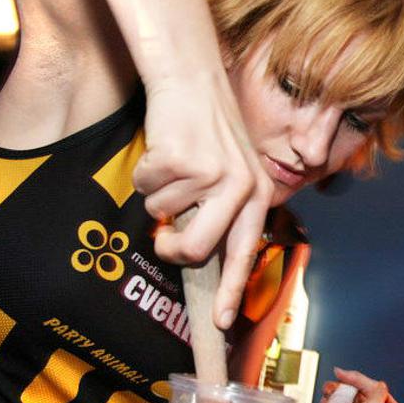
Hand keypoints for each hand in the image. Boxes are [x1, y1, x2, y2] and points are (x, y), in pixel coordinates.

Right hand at [133, 79, 273, 329]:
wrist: (192, 79)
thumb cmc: (207, 130)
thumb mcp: (233, 170)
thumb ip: (222, 211)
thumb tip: (196, 254)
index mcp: (258, 196)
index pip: (243, 254)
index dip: (230, 291)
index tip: (221, 323)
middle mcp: (241, 190)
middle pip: (194, 251)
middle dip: (169, 248)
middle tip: (164, 236)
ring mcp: (213, 176)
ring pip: (162, 215)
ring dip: (157, 194)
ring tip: (176, 165)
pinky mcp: (183, 162)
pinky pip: (145, 188)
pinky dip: (145, 172)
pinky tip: (165, 149)